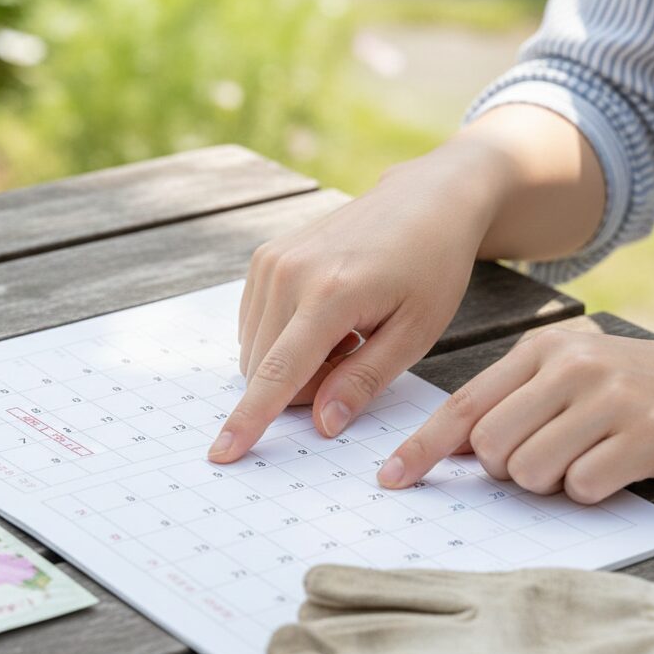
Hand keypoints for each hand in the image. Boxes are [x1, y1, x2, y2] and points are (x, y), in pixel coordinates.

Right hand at [207, 144, 504, 463]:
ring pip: (256, 349)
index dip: (250, 419)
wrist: (424, 200)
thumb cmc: (431, 267)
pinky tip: (326, 318)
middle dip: (302, 387)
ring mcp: (271, 261)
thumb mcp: (416, 332)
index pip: (279, 371)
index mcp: (332, 293)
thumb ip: (365, 379)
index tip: (222, 453)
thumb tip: (322, 423)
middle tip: (355, 361)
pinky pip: (255, 324)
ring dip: (293, 362)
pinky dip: (285, 337)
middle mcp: (289, 273)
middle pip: (264, 367)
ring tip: (346, 334)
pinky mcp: (264, 256)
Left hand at [381, 328, 653, 501]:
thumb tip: (451, 447)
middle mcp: (571, 367)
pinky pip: (582, 487)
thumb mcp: (566, 374)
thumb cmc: (627, 387)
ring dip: (550, 481)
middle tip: (546, 452)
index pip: (464, 405)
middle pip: (490, 446)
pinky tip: (614, 464)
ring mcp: (611, 398)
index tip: (391, 477)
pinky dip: (589, 489)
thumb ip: (509, 401)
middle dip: (505, 468)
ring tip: (584, 454)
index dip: (423, 446)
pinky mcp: (647, 435)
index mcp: (541, 350)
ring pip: (530, 472)